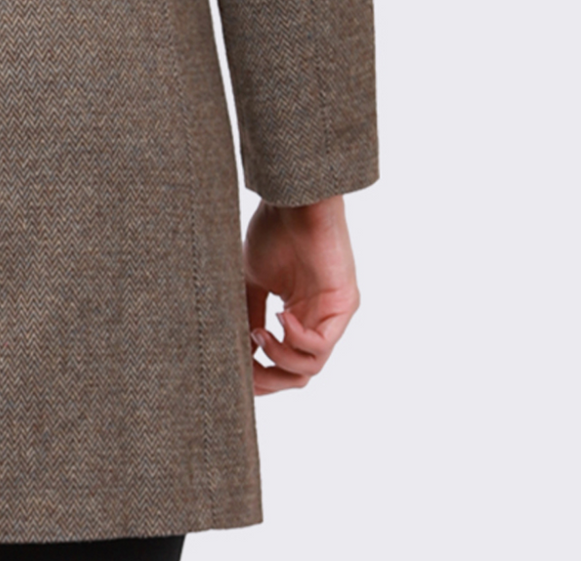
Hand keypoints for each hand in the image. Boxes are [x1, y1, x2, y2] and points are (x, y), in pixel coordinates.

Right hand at [242, 192, 359, 394]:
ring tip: (259, 333)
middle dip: (269, 379)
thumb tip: (236, 352)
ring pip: (310, 366)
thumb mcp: (252, 281)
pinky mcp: (344, 305)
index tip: (236, 377)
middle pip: (299, 375)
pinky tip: (279, 318)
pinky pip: (322, 344)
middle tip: (246, 371)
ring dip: (279, 358)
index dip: (261, 377)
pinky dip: (296, 340)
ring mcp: (332, 315)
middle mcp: (317, 320)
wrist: (292, 201)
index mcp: (298, 316)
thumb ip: (248, 315)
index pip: (284, 365)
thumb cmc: (273, 230)